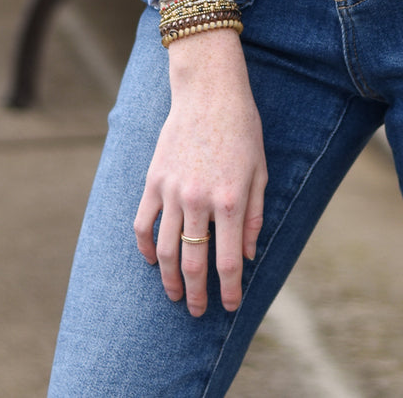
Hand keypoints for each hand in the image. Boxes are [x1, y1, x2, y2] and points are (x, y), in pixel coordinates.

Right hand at [134, 26, 266, 316]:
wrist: (208, 90)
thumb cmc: (242, 128)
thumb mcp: (260, 172)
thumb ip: (253, 217)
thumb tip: (249, 256)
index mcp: (230, 200)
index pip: (229, 262)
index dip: (229, 291)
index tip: (229, 307)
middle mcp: (198, 201)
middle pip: (193, 264)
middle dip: (196, 295)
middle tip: (198, 311)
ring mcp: (172, 192)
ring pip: (165, 251)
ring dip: (169, 280)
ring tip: (175, 295)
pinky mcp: (153, 180)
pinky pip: (142, 225)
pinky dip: (145, 249)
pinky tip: (152, 262)